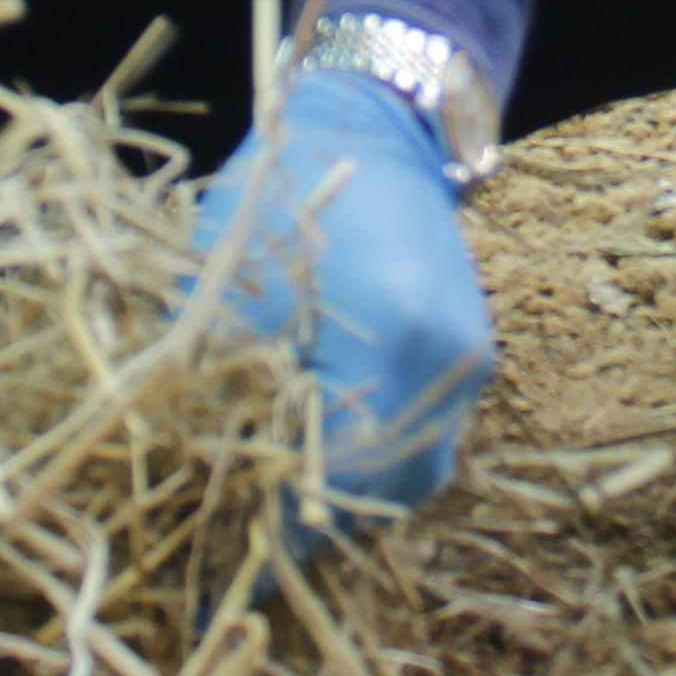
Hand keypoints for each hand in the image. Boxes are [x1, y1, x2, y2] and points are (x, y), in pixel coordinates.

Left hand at [188, 73, 492, 533]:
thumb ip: (228, 390)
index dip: (280, 524)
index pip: (334, 477)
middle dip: (318, 516)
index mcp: (389, 337)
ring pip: (415, 472)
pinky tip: (330, 439)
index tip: (231, 547)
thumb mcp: (233, 287)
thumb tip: (202, 489)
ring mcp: (469, 362)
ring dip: (355, 491)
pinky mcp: (474, 354)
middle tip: (255, 527)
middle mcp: (445, 361)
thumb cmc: (282, 193)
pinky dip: (382, 453)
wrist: (374, 127)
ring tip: (291, 487)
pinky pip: (430, 435)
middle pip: (383, 490)